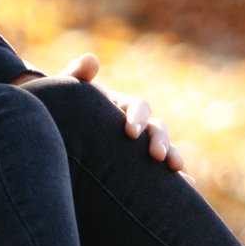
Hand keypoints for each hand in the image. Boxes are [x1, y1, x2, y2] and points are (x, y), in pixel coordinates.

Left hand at [61, 51, 184, 173]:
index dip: (137, 117)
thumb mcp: (65, 89)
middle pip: (157, 128)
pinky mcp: (137, 166)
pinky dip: (177, 178)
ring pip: (164, 148)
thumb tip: (90, 59)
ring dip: (173, 156)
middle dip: (160, 141)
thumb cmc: (62, 107)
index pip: (138, 107)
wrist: (56, 128)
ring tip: (176, 169)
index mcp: (121, 105)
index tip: (130, 133)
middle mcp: (136, 124)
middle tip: (157, 156)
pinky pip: (160, 173)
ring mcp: (138, 146)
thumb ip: (76, 74)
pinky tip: (188, 186)